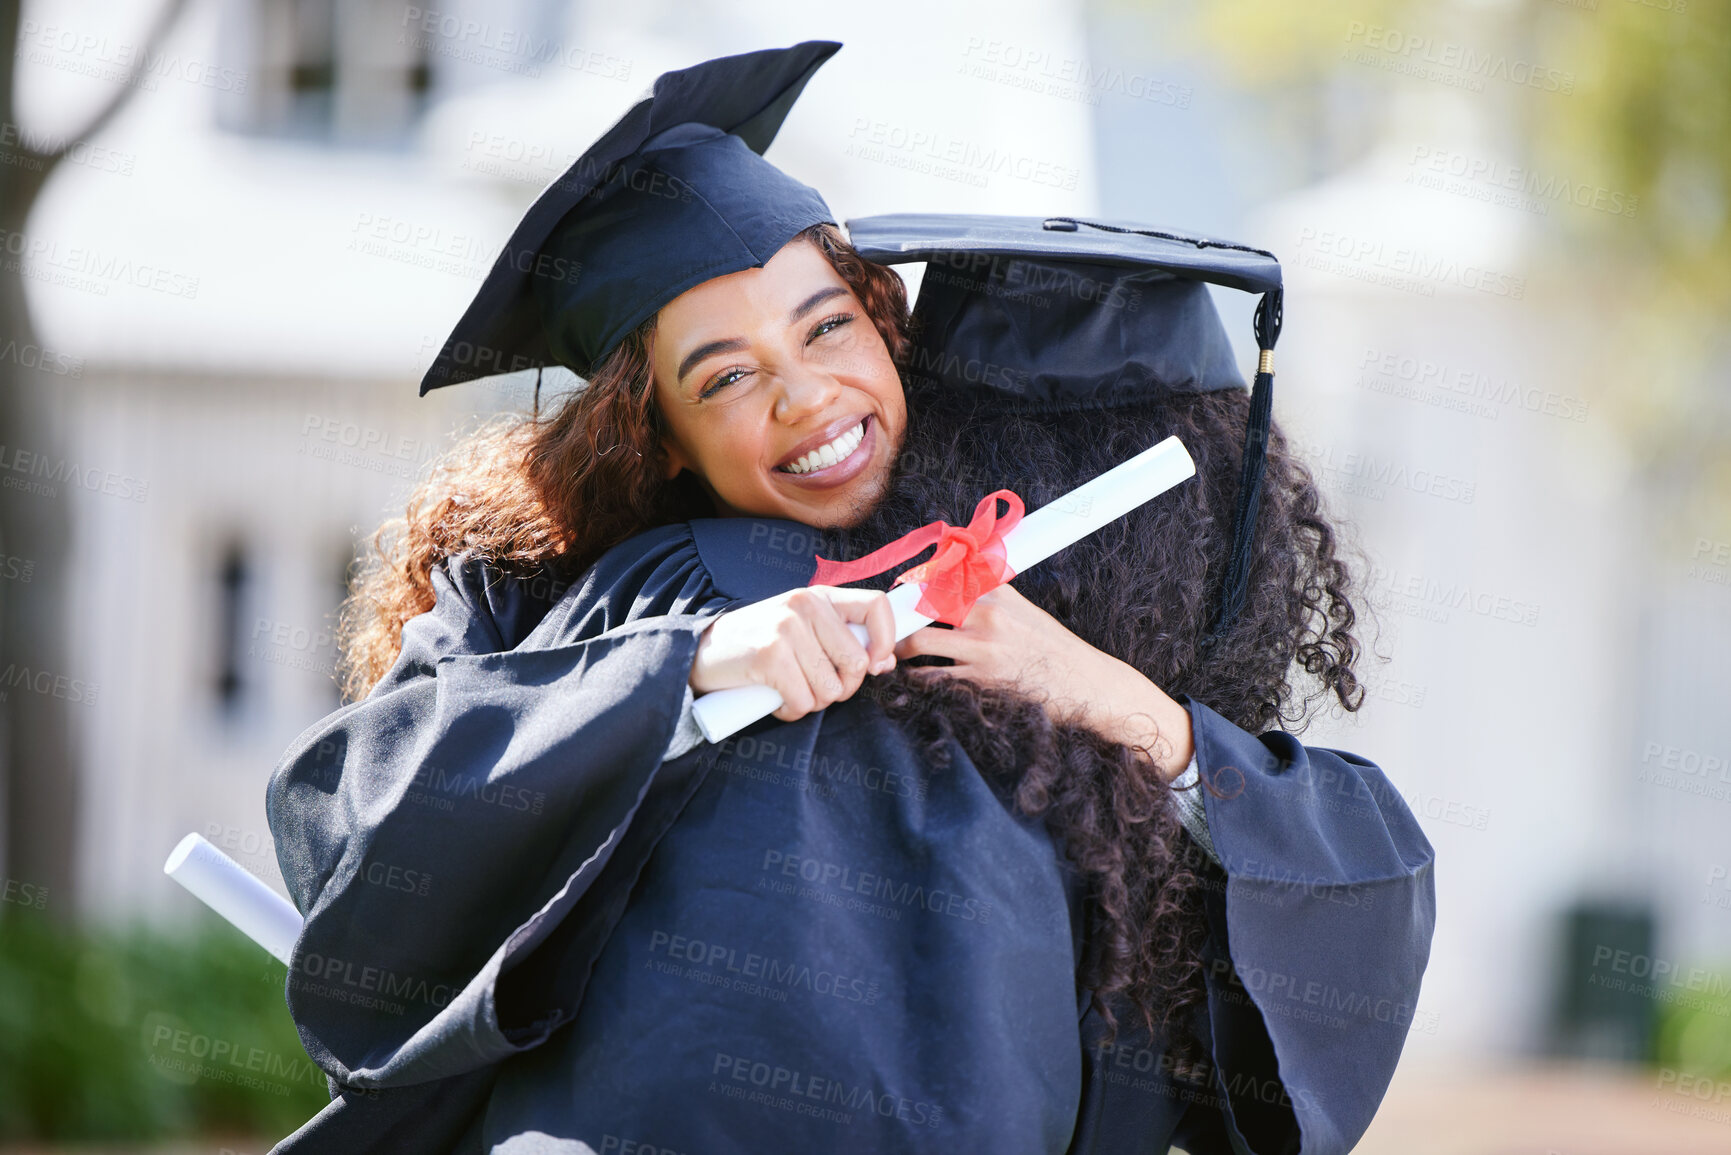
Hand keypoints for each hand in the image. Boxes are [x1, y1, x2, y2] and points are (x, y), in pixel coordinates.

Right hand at [689, 586, 897, 722]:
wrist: (697, 653)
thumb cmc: (756, 646)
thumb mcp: (802, 631)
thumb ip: (842, 640)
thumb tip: (885, 663)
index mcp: (819, 596)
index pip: (876, 606)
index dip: (887, 640)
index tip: (876, 666)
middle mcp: (805, 604)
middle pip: (857, 663)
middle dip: (842, 688)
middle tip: (815, 689)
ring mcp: (787, 628)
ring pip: (830, 688)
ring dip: (812, 703)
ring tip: (789, 690)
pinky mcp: (770, 655)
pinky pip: (803, 702)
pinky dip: (790, 711)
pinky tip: (774, 700)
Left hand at [893, 583, 1194, 780]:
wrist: (1087, 685)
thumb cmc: (1053, 648)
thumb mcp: (1026, 610)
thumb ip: (991, 593)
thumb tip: (958, 573)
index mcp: (997, 593)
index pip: (940, 576)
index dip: (912, 584)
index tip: (896, 592)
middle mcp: (988, 616)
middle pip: (922, 605)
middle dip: (897, 615)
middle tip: (883, 624)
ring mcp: (982, 650)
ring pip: (919, 642)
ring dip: (900, 648)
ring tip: (893, 650)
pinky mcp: (980, 682)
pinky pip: (932, 678)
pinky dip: (917, 677)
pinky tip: (913, 676)